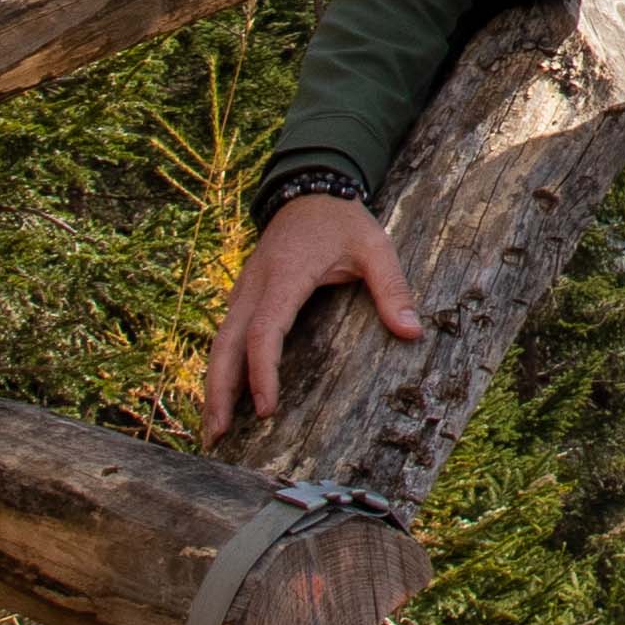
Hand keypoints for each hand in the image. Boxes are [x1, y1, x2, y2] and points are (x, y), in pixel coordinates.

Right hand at [205, 192, 415, 434]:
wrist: (309, 189)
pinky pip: (226, 336)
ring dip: (214, 385)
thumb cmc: (342, 221)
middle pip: (226, 344)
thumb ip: (393, 288)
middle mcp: (255, 287)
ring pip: (220, 343)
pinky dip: (221, 368)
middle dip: (219, 391)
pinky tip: (223, 395)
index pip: (264, 332)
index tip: (266, 408)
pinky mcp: (244, 295)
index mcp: (285, 277)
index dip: (262, 372)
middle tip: (216, 435)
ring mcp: (244, 291)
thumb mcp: (375, 247)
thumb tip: (412, 332)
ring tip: (211, 429)